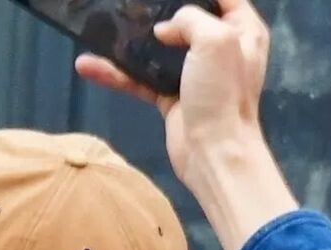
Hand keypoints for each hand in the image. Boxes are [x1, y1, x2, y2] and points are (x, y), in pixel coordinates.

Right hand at [74, 0, 268, 187]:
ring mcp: (194, 74)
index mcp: (242, 31)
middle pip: (188, 18)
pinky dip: (116, 73)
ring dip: (129, 42)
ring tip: (101, 28)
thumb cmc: (222, 92)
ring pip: (158, 49)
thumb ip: (189, 18)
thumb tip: (164, 29)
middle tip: (132, 3)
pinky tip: (88, 65)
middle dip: (159, 9)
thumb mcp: (215, 39)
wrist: (214, 153)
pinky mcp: (172, 97)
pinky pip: (140, 78)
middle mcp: (220, 49)